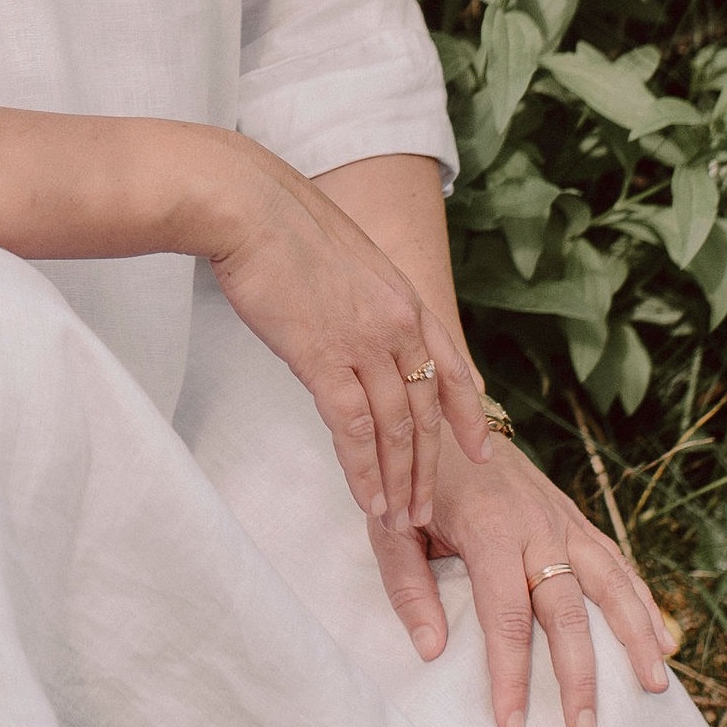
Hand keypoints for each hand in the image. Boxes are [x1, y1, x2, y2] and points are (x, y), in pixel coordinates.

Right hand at [201, 140, 490, 528]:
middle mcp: (397, 323)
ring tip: (399, 522)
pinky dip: (365, 471)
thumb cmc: (279, 223)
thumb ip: (363, 298)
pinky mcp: (324, 358)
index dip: (469, 415)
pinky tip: (369, 500)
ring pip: (397, 429)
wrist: (246, 205)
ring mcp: (364, 341)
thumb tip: (353, 326)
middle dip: (429, 469)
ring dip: (400, 482)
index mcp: (404, 296)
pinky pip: (355, 429)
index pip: (452, 367)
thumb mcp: (345, 256)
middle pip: (425, 411)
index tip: (481, 452)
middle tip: (427, 513)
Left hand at [367, 429, 678, 726]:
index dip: (511, 674)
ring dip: (635, 636)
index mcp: (489, 528)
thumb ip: (407, 585)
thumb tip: (432, 649)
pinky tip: (664, 637)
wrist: (444, 405)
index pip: (506, 617)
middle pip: (566, 611)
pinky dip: (642, 599)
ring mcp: (560, 517)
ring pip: (610, 583)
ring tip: (654, 685)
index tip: (511, 721)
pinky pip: (615, 560)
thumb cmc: (414, 472)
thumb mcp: (389, 522)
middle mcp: (535, 524)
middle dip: (577, 676)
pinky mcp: (572, 514)